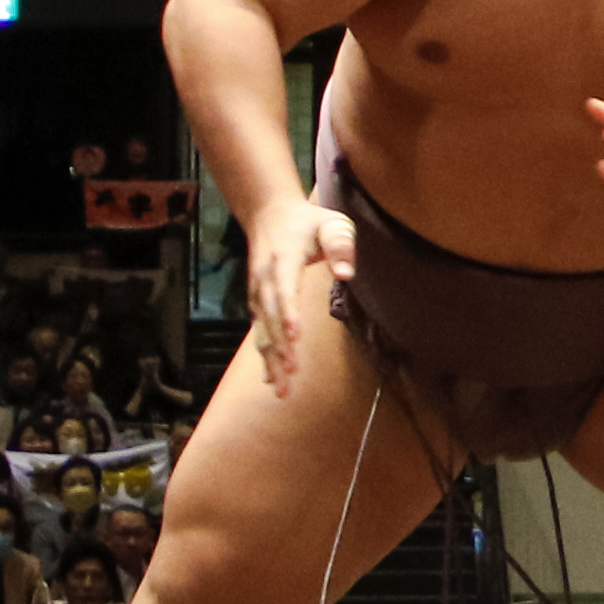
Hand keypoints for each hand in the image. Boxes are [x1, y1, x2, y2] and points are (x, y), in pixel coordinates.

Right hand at [243, 201, 358, 396]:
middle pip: (269, 316)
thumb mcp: (331, 223)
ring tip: (282, 389)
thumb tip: (346, 275)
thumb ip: (341, 244)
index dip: (288, 312)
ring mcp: (257, 292)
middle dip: (280, 346)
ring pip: (261, 330)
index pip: (284, 288)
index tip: (295, 336)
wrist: (268, 214)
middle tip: (292, 374)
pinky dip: (265, 356)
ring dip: (271, 360)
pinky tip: (272, 380)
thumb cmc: (307, 221)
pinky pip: (259, 332)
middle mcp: (265, 278)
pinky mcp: (257, 302)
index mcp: (283, 258)